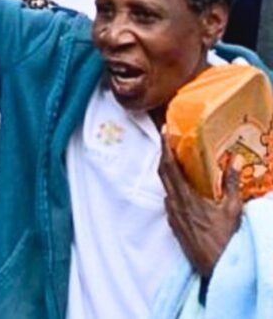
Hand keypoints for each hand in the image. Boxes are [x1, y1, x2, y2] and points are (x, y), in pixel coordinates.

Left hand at [159, 138, 242, 277]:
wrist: (216, 267)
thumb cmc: (226, 238)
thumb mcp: (232, 209)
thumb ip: (232, 183)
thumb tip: (236, 160)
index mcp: (185, 197)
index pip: (169, 166)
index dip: (164, 148)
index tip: (163, 132)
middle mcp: (174, 203)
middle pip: (162, 173)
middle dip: (164, 154)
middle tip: (168, 141)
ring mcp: (172, 214)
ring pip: (165, 186)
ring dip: (167, 171)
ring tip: (175, 159)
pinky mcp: (173, 224)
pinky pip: (169, 199)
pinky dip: (172, 187)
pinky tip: (181, 186)